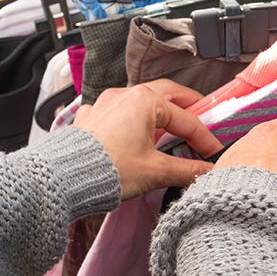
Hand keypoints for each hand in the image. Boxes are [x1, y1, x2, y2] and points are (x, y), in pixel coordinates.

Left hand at [74, 80, 223, 200]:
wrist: (62, 180)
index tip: (214, 153)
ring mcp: (105, 104)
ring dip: (161, 112)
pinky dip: (135, 120)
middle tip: (202, 119)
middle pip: (167, 95)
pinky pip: (120, 112)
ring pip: (142, 101)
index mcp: (146, 101)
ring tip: (172, 128)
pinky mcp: (91, 118)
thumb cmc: (108, 169)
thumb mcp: (156, 172)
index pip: (187, 119)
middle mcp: (125, 95)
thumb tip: (208, 172)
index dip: (204, 138)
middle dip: (188, 108)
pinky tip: (137, 134)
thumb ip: (188, 170)